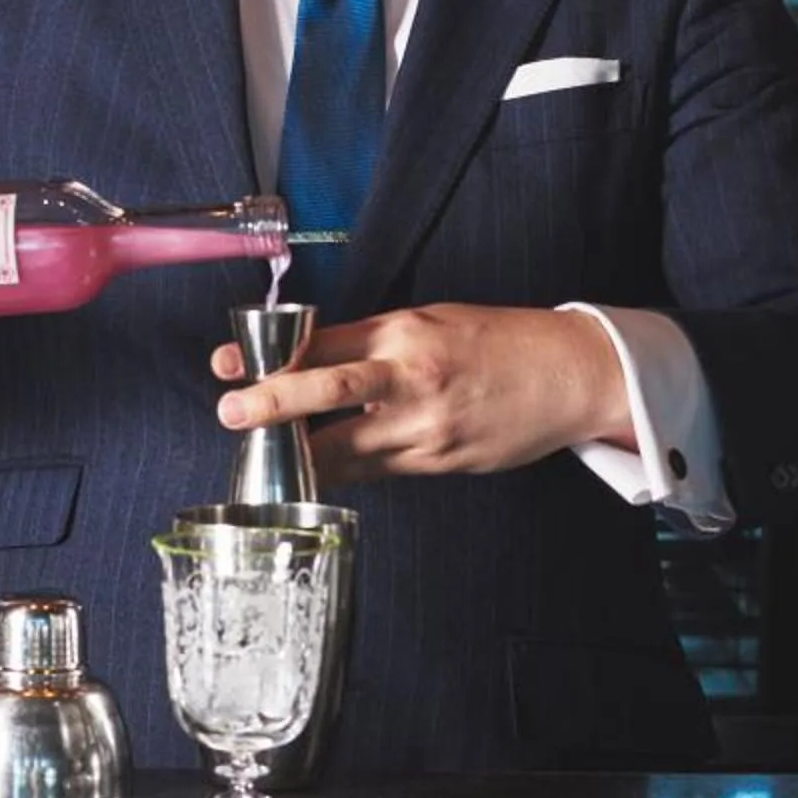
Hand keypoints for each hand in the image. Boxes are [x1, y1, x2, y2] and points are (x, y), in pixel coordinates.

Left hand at [210, 305, 631, 481]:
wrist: (568, 376)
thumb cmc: (500, 342)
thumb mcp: (433, 321)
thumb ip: (373, 342)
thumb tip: (310, 360)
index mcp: (405, 332)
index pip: (322, 343)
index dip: (269, 358)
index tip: (229, 366)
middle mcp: (410, 377)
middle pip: (325, 391)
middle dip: (270, 404)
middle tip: (231, 413)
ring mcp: (425, 426)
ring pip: (343, 449)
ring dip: (299, 456)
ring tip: (266, 459)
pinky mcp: (438, 462)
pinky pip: (375, 473)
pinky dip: (343, 474)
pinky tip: (320, 475)